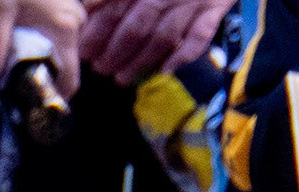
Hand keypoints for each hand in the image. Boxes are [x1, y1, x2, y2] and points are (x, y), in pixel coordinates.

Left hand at [0, 0, 84, 93]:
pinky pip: (61, 40)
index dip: (55, 98)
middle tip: (18, 90)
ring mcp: (76, 17)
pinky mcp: (69, 12)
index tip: (35, 109)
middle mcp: (77, 25)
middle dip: (45, 81)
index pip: (71, 79)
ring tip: (19, 69)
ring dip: (45, 65)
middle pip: (66, 69)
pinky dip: (46, 49)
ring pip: (64, 55)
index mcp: (65, 31)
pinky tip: (27, 48)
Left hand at [81, 0, 231, 81]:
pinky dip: (183, 56)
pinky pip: (200, 36)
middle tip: (101, 69)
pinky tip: (165, 71)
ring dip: (140, 62)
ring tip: (121, 78)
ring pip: (163, 37)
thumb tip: (85, 8)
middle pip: (137, 27)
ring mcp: (192, 1)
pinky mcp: (215, 8)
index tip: (84, 53)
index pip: (114, 10)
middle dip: (115, 53)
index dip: (97, 34)